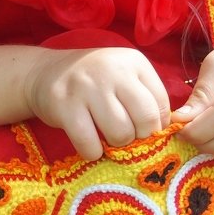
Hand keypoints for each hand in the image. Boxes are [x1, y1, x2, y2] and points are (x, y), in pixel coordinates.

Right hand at [24, 47, 171, 160]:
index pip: (161, 104)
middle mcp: (112, 70)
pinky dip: (92, 152)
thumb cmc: (93, 82)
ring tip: (106, 138)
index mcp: (133, 62)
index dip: (156, 126)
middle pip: (145, 119)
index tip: (143, 131)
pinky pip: (89, 144)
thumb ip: (146, 98)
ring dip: (116, 146)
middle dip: (139, 137)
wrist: (44, 73)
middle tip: (126, 137)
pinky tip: (89, 143)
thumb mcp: (123, 78)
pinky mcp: (64, 105)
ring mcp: (86, 86)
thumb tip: (169, 132)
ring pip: (120, 133)